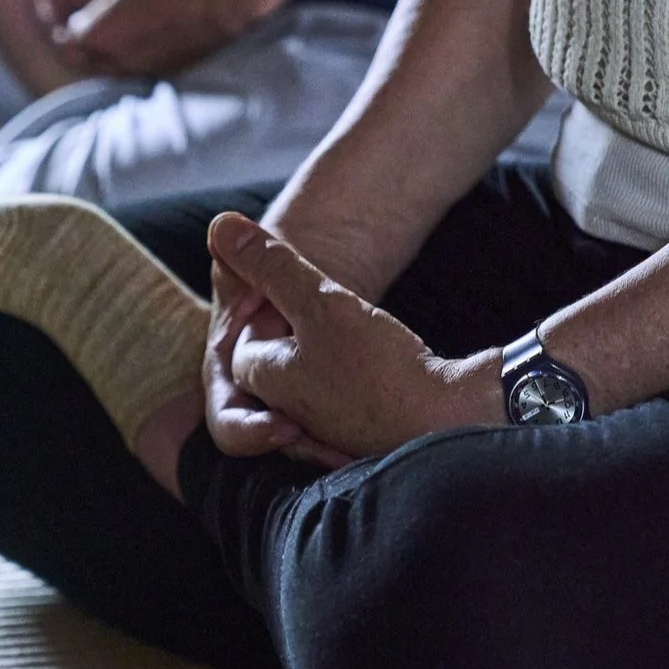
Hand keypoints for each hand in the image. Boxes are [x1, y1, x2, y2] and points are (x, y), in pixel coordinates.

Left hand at [57, 0, 261, 78]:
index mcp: (101, 31)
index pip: (67, 39)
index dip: (65, 25)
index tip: (71, 14)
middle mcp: (121, 57)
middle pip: (87, 61)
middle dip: (83, 45)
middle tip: (86, 28)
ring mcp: (148, 66)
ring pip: (115, 70)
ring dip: (109, 56)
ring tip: (113, 37)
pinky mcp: (174, 68)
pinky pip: (143, 70)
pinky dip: (137, 59)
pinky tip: (145, 41)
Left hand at [204, 213, 501, 459]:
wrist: (448, 422)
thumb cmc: (378, 366)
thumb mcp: (320, 300)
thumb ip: (271, 265)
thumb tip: (220, 227)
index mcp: (268, 382)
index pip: (243, 346)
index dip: (266, 313)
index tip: (306, 297)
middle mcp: (288, 417)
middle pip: (275, 368)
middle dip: (293, 340)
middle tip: (334, 318)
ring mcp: (325, 435)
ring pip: (309, 389)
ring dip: (323, 363)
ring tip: (358, 340)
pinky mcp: (360, 442)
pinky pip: (342, 410)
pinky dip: (351, 387)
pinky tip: (379, 369)